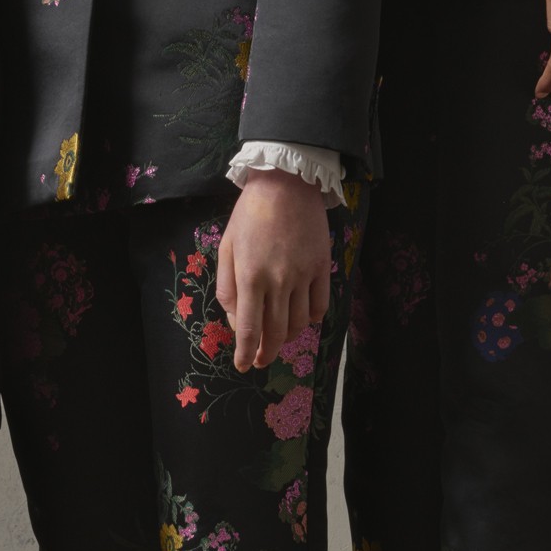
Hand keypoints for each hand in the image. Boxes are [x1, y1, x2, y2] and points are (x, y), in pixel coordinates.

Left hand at [217, 173, 332, 373]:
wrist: (286, 184)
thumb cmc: (250, 214)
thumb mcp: (227, 247)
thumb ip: (228, 287)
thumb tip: (237, 320)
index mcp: (250, 277)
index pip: (249, 328)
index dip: (246, 353)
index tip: (244, 366)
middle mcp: (279, 281)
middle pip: (276, 331)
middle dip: (267, 352)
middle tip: (262, 360)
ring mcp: (304, 276)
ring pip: (299, 323)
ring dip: (288, 337)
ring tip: (279, 339)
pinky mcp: (323, 268)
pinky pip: (320, 305)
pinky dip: (312, 319)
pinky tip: (303, 318)